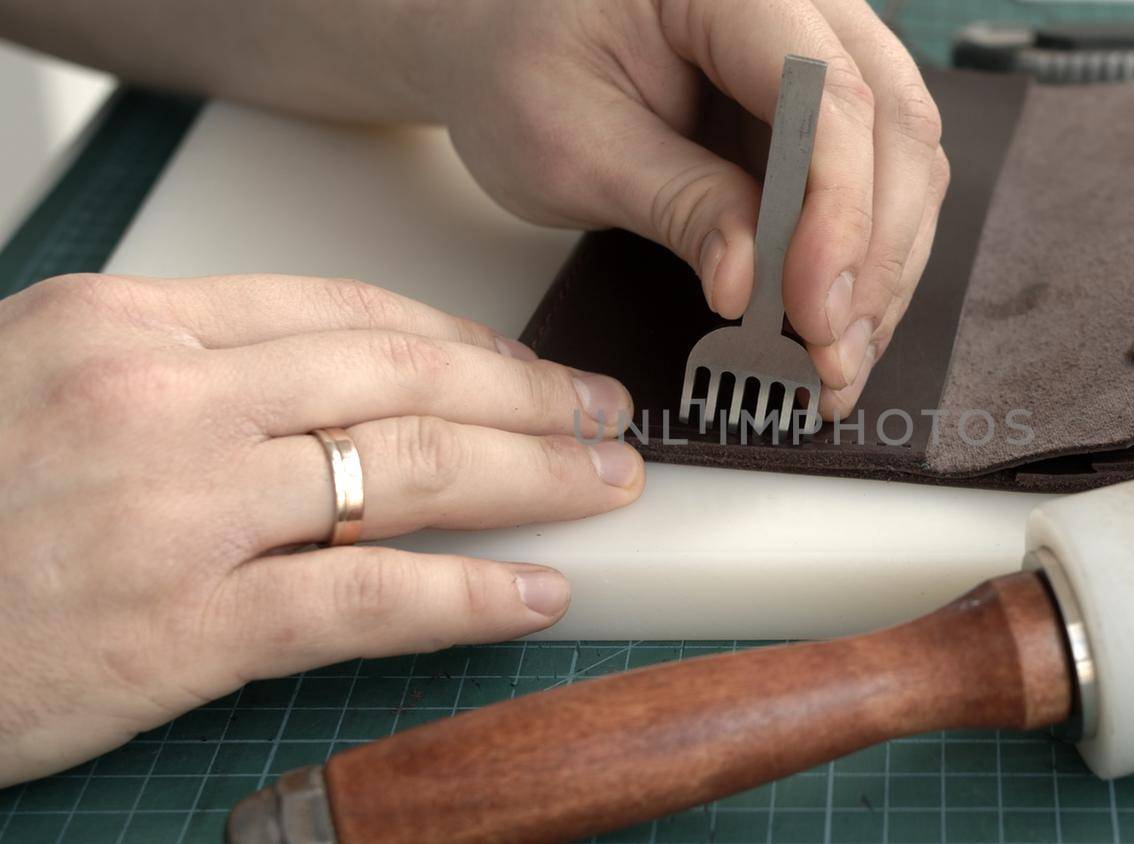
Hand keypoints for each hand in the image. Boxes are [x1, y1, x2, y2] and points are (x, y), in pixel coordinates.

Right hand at [0, 273, 643, 785]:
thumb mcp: (37, 387)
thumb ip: (176, 375)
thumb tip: (317, 387)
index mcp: (122, 324)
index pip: (342, 310)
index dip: (460, 337)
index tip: (523, 361)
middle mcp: (161, 397)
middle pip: (400, 374)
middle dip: (526, 393)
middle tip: (603, 413)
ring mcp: (180, 507)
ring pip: (406, 468)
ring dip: (530, 474)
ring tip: (603, 482)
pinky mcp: (184, 625)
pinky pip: (366, 596)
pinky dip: (468, 594)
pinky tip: (534, 593)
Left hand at [421, 0, 947, 416]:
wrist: (504, 49)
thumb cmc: (523, 71)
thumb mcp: (573, 144)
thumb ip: (675, 205)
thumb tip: (748, 286)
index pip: (828, 92)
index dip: (838, 209)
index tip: (814, 307)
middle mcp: (803, 4)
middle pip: (894, 126)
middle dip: (875, 254)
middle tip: (834, 354)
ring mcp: (825, 50)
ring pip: (904, 162)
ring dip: (880, 271)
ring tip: (835, 363)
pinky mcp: (822, 109)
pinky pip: (875, 183)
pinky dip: (861, 262)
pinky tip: (832, 327)